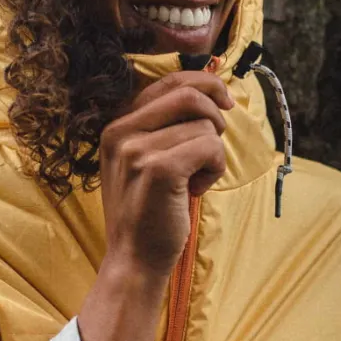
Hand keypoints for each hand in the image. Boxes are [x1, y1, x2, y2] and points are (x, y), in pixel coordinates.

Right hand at [98, 71, 232, 274]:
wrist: (133, 260)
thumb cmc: (147, 211)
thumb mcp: (141, 161)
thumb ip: (161, 126)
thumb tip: (210, 92)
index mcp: (116, 124)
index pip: (168, 80)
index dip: (205, 83)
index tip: (224, 103)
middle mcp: (120, 131)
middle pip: (188, 94)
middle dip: (215, 115)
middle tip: (213, 146)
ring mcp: (136, 150)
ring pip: (204, 125)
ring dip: (212, 154)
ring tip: (194, 180)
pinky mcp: (159, 169)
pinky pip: (210, 147)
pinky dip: (214, 168)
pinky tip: (196, 189)